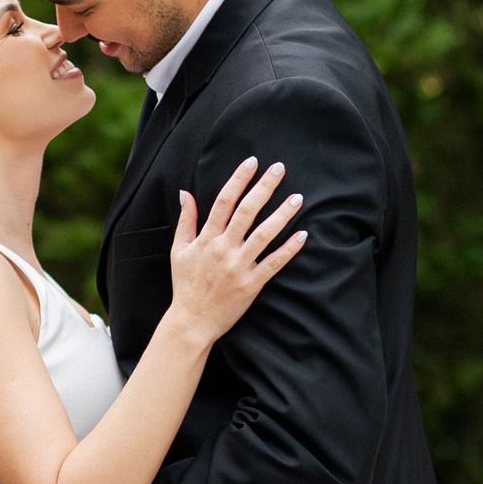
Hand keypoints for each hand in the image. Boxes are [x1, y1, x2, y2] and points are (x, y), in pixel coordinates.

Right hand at [168, 156, 306, 341]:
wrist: (192, 321)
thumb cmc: (185, 285)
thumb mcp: (179, 250)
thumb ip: (186, 221)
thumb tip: (185, 193)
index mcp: (206, 239)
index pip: (224, 202)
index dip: (238, 180)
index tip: (252, 162)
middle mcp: (224, 249)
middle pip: (247, 212)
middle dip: (264, 187)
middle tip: (279, 169)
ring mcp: (239, 266)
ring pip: (264, 234)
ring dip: (282, 215)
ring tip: (297, 198)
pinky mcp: (252, 284)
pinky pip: (274, 263)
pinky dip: (289, 249)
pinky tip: (303, 235)